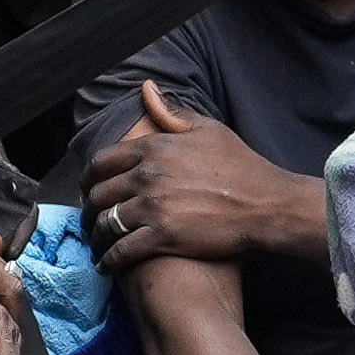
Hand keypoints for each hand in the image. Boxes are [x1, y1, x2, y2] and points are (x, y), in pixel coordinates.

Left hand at [81, 85, 320, 273]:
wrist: (266, 205)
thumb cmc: (241, 166)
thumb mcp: (208, 129)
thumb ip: (171, 112)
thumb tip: (146, 88)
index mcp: (153, 148)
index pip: (102, 161)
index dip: (89, 177)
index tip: (89, 188)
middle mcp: (147, 176)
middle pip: (99, 193)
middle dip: (89, 209)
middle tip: (91, 218)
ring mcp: (153, 208)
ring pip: (106, 223)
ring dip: (96, 236)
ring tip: (97, 243)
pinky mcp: (162, 238)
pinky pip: (122, 250)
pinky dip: (109, 261)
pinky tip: (107, 266)